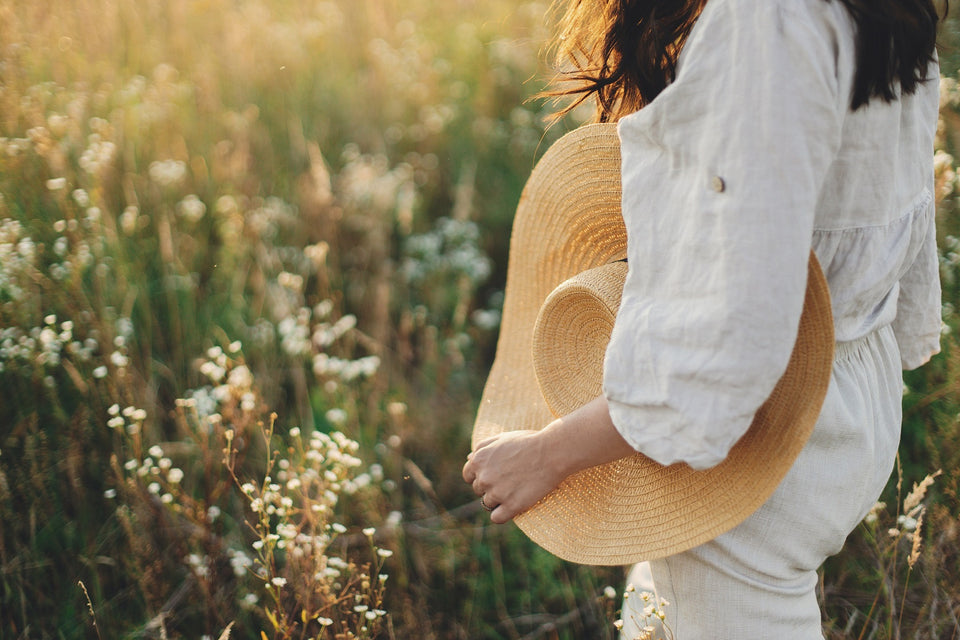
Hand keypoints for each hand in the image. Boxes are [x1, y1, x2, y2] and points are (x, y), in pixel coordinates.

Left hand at [462, 397, 635, 523]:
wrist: (551, 452)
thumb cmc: (529, 442)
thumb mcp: (502, 438)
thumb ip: (482, 447)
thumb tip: (469, 459)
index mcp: (478, 460)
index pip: (468, 476)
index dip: (481, 476)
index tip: (495, 475)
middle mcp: (483, 477)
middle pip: (479, 490)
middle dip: (491, 486)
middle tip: (510, 480)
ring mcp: (496, 493)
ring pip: (487, 504)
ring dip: (499, 500)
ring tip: (516, 489)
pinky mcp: (511, 506)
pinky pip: (496, 518)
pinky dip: (503, 514)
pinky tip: (513, 506)